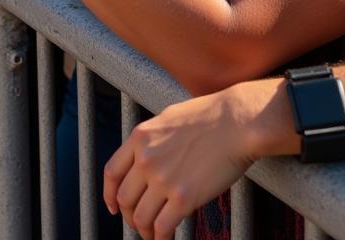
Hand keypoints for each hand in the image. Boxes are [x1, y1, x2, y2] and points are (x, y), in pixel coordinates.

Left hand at [102, 80, 279, 238]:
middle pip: (124, 198)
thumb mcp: (167, 119)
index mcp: (139, 138)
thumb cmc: (209, 117)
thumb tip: (147, 155)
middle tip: (138, 223)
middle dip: (129, 216)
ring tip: (153, 235)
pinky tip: (167, 239)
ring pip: (141, 217)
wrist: (235, 123)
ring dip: (145, 231)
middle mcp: (145, 159)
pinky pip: (163, 227)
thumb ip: (152, 140)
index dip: (109, 194)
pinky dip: (161, 238)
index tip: (113, 206)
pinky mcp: (184, 197)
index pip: (112, 172)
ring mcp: (163, 179)